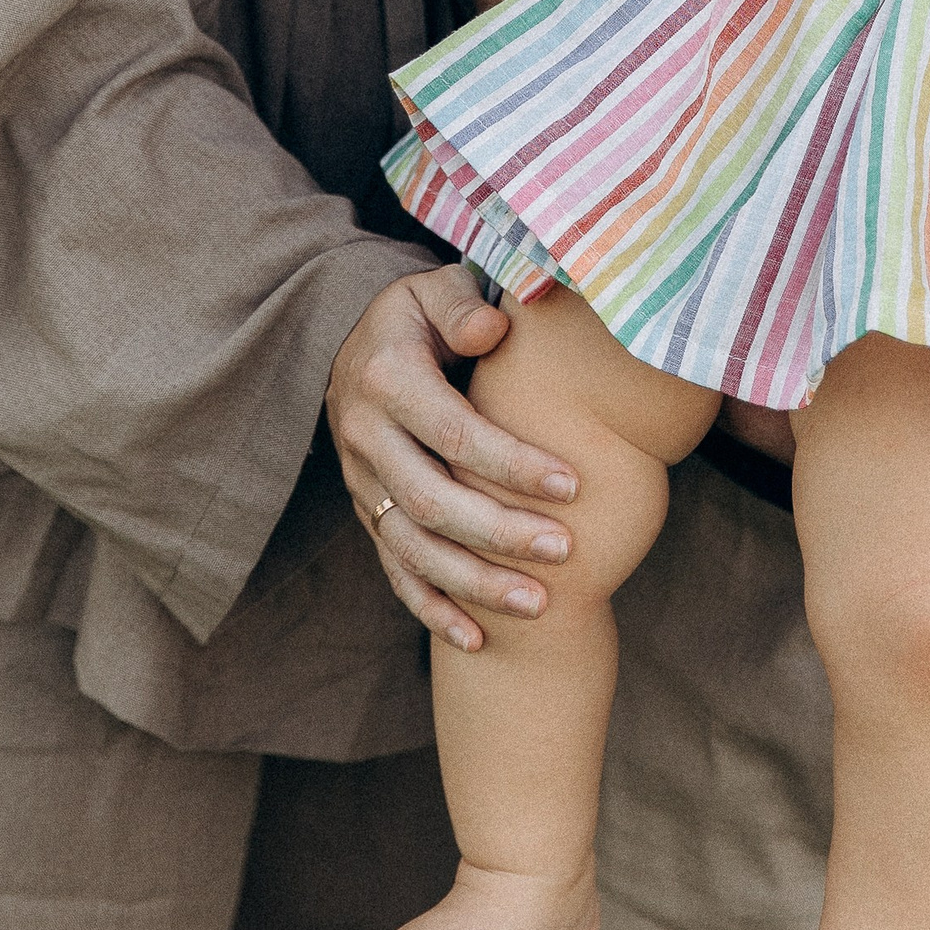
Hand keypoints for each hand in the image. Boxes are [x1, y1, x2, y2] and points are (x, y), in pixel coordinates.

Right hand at [325, 265, 578, 653]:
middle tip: (564, 551)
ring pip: (415, 550)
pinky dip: (434, 610)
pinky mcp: (370, 516)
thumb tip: (494, 327)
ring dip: (476, 584)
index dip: (511, 463)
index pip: (453, 433)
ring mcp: (364, 486)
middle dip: (500, 534)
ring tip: (539, 605)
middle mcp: (366, 439)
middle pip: (433, 502)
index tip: (572, 483)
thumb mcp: (434, 289)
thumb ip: (462, 305)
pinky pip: (397, 573)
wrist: (357, 344)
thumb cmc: (420, 315)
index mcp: (388, 380)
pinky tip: (479, 640)